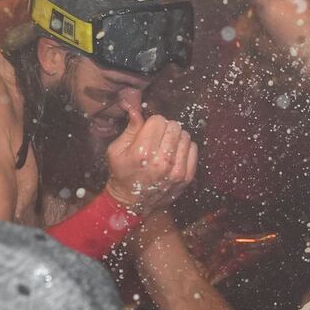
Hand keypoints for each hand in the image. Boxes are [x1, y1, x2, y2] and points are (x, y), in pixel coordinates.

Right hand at [105, 94, 196, 214]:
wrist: (132, 203)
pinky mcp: (186, 177)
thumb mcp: (116, 150)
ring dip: (176, 137)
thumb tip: (134, 106)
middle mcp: (161, 161)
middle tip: (157, 138)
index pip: (159, 120)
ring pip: (185, 136)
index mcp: (142, 153)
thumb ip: (130, 127)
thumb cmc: (122, 174)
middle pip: (174, 126)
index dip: (152, 123)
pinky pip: (193, 149)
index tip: (148, 130)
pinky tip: (174, 153)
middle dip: (165, 128)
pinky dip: (185, 147)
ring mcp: (176, 171)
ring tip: (165, 146)